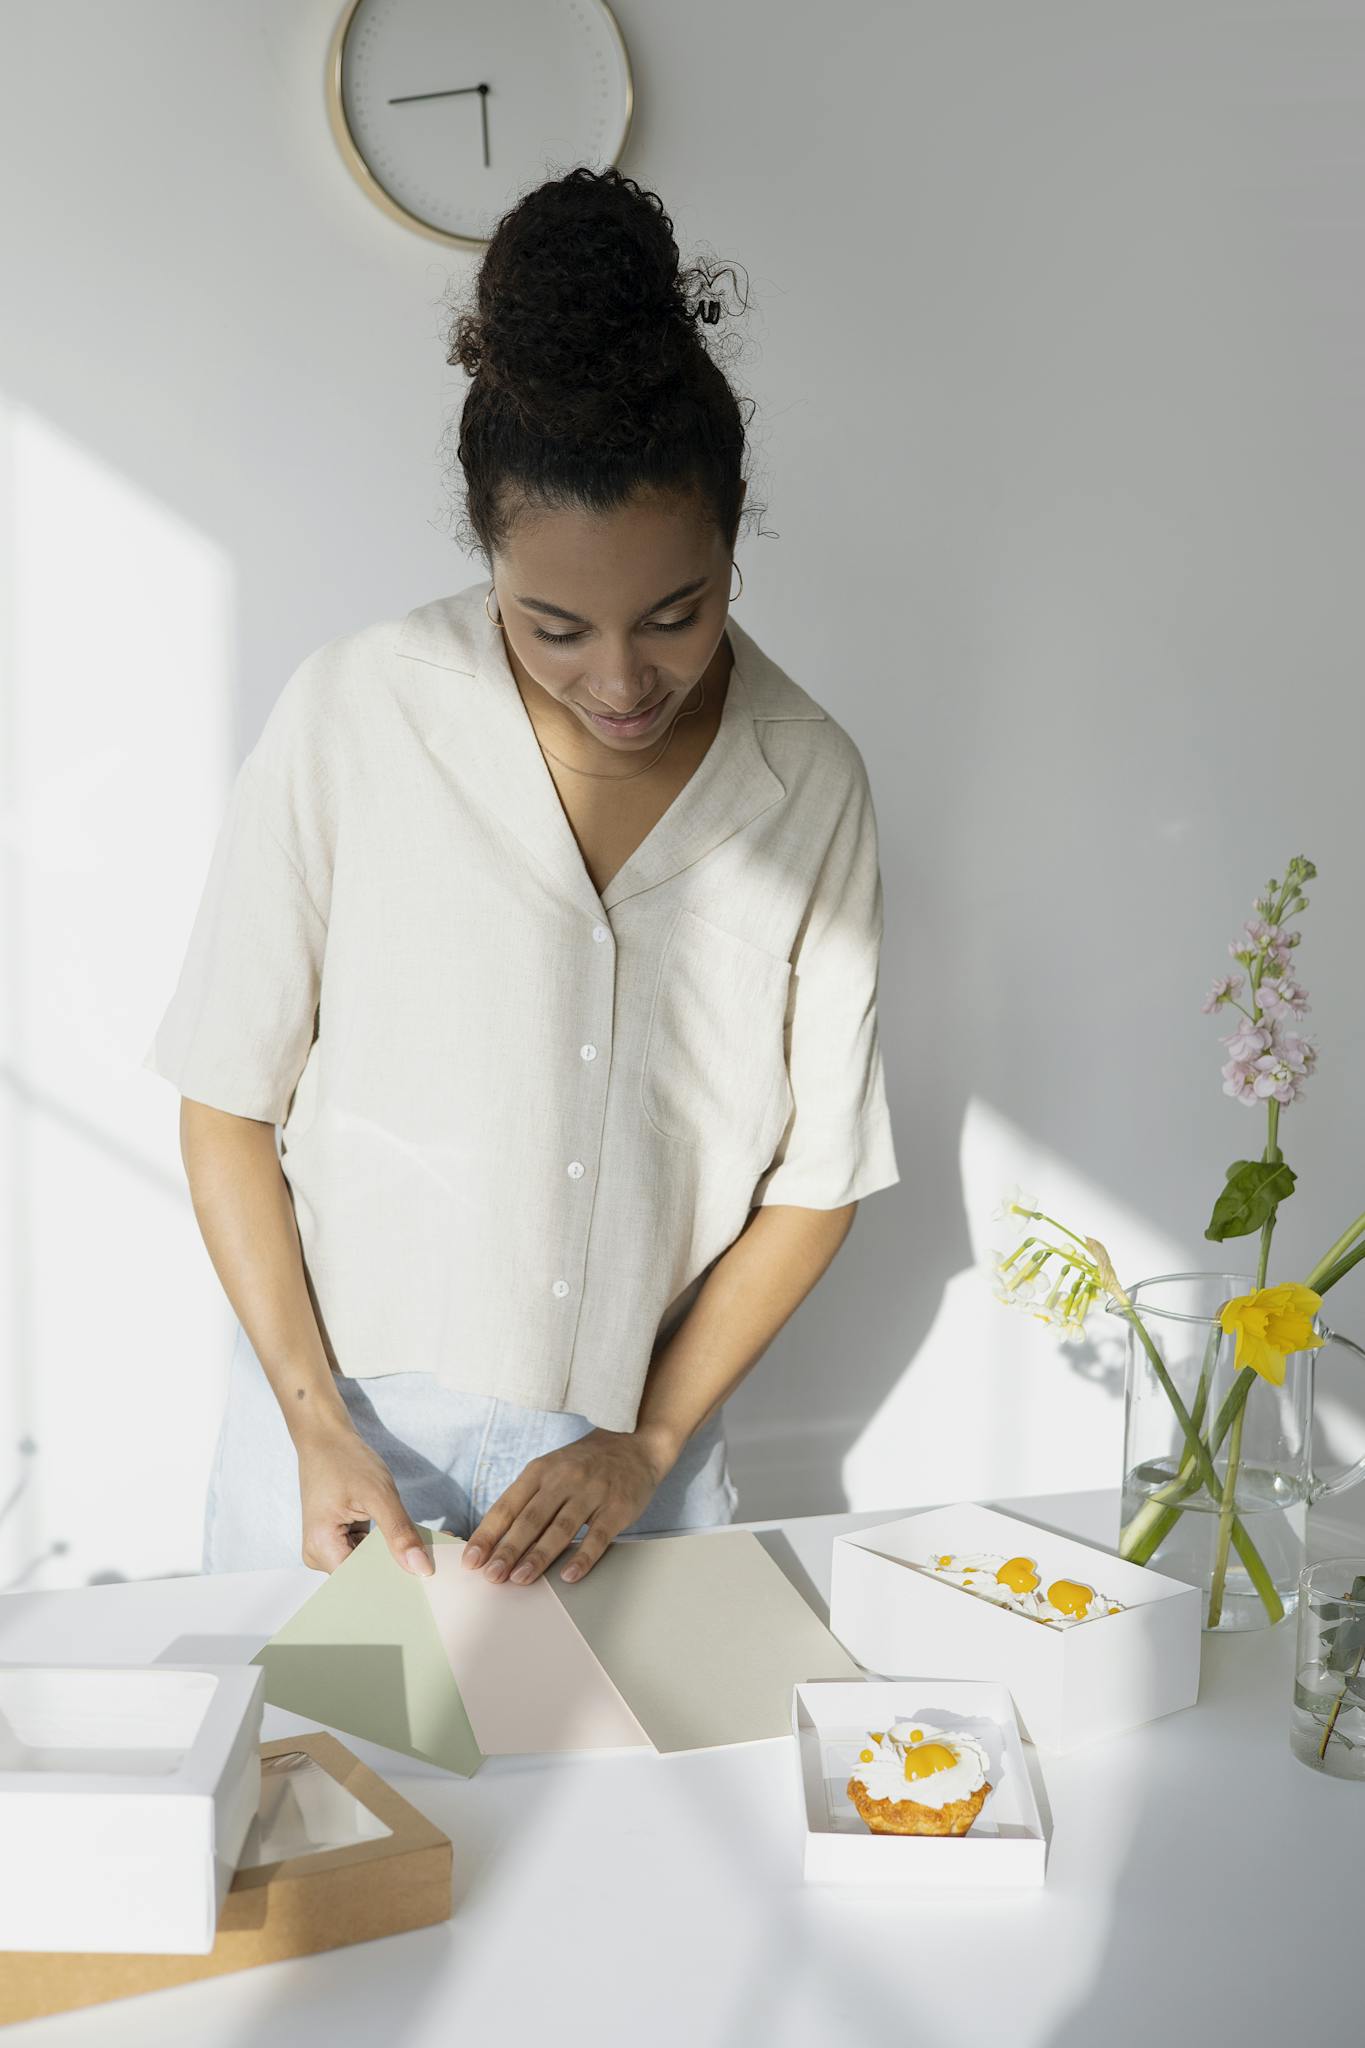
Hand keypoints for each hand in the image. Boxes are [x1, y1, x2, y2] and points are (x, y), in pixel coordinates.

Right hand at [294, 1420, 433, 1576]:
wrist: (325, 1437)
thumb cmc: (345, 1459)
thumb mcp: (378, 1495)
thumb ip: (399, 1532)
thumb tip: (420, 1568)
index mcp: (321, 1548)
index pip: (363, 1580)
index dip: (397, 1579)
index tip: (431, 1574)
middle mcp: (319, 1555)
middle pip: (366, 1574)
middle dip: (400, 1567)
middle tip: (437, 1559)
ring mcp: (328, 1548)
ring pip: (369, 1563)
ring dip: (396, 1555)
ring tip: (429, 1549)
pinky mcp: (339, 1539)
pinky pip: (367, 1551)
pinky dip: (388, 1545)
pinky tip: (412, 1541)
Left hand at [462, 1425, 677, 1586]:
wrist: (634, 1445)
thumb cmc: (584, 1464)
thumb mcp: (551, 1469)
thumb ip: (527, 1500)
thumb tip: (496, 1541)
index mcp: (540, 1470)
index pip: (507, 1505)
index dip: (488, 1534)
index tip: (472, 1560)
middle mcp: (564, 1478)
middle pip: (531, 1519)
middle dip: (508, 1549)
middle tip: (492, 1576)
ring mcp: (592, 1492)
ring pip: (561, 1528)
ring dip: (539, 1556)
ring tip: (520, 1579)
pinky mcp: (618, 1507)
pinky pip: (598, 1536)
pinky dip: (583, 1557)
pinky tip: (569, 1575)